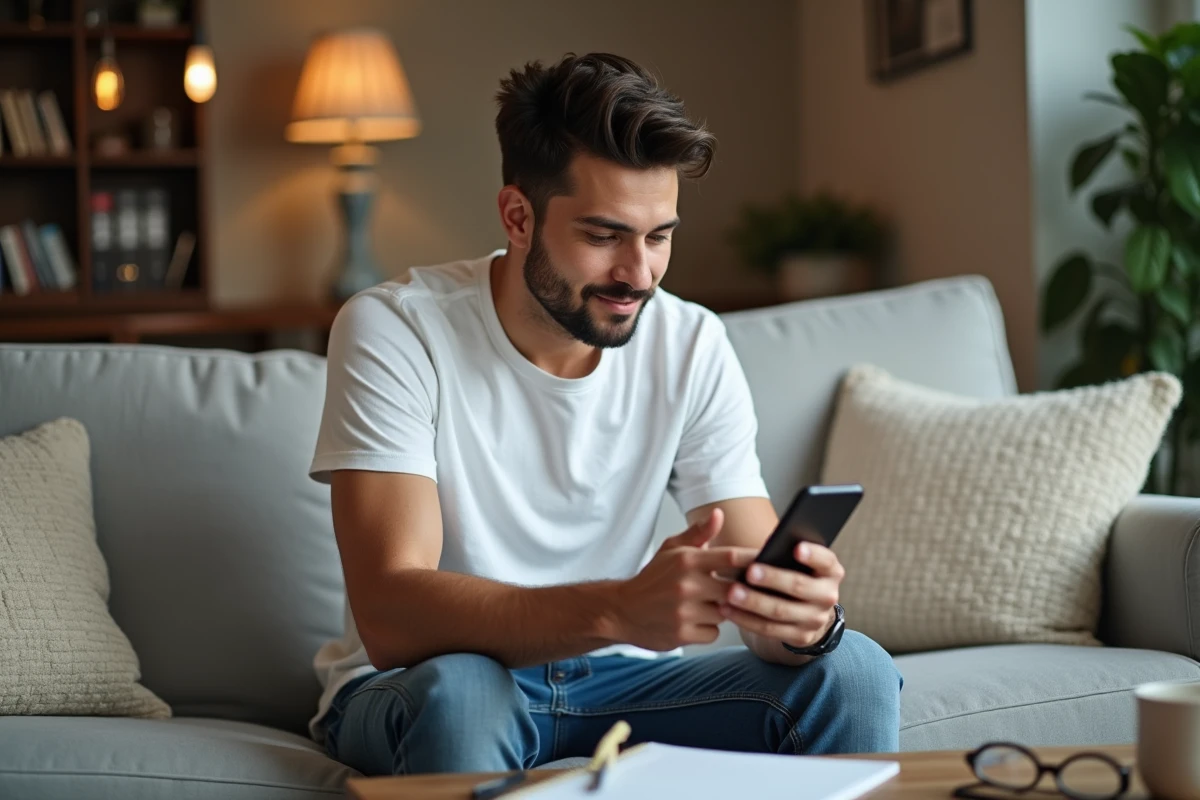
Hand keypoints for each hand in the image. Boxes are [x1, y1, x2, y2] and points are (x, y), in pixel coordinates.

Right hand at [612, 509, 757, 650]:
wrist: (622, 610)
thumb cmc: (652, 578)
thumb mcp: (671, 549)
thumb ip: (699, 533)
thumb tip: (719, 514)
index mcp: (687, 560)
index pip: (731, 556)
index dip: (755, 559)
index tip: (771, 560)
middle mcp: (687, 585)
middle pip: (735, 590)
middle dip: (740, 592)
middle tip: (738, 590)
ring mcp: (685, 612)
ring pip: (726, 614)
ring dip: (722, 611)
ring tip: (705, 605)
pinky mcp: (683, 634)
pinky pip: (713, 633)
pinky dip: (708, 629)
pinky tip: (694, 621)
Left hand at [720, 540, 843, 650]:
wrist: (808, 612)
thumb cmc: (796, 575)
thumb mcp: (801, 564)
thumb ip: (787, 555)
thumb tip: (761, 549)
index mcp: (830, 571)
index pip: (826, 560)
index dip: (813, 554)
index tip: (796, 548)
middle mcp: (827, 596)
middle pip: (799, 586)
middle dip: (773, 578)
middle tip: (749, 572)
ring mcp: (815, 619)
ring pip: (781, 611)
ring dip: (753, 602)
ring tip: (731, 592)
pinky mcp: (800, 637)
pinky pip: (769, 629)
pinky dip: (745, 619)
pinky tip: (727, 609)